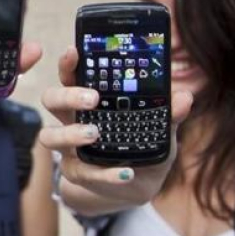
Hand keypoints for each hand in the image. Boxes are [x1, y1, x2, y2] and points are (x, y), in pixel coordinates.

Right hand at [38, 46, 193, 206]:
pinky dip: (104, 173)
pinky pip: (81, 172)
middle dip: (67, 96)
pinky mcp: (76, 173)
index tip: (74, 51)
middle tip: (92, 99)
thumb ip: (169, 113)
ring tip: (95, 134)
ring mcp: (70, 147)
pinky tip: (125, 172)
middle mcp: (72, 120)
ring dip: (71, 133)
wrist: (138, 184)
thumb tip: (184, 97)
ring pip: (50, 136)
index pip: (71, 76)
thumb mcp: (160, 128)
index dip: (68, 64)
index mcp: (88, 100)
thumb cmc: (143, 146)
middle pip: (51, 100)